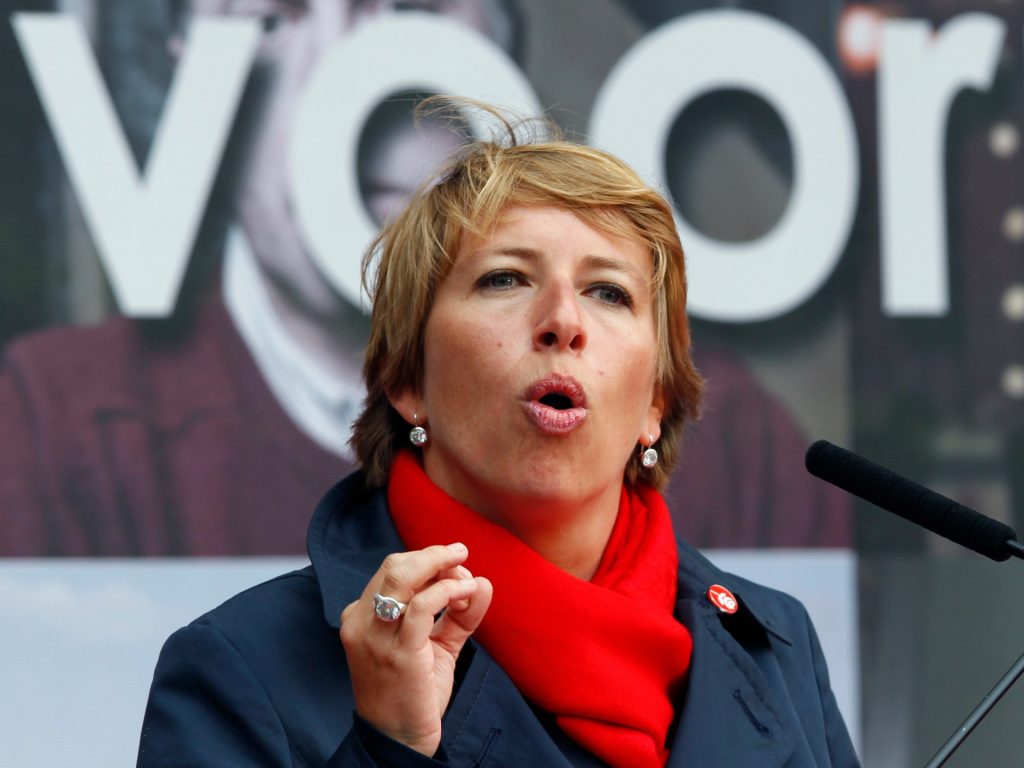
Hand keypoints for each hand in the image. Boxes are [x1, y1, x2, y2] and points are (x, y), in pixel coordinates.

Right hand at [340, 543, 492, 755]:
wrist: (400, 740)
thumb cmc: (413, 694)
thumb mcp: (435, 647)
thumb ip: (458, 614)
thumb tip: (482, 581)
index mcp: (362, 616)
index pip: (391, 570)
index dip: (426, 559)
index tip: (455, 564)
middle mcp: (361, 622)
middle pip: (394, 565)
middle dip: (433, 555)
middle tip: (461, 553)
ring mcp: (375, 637)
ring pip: (403, 576)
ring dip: (440, 565)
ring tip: (465, 571)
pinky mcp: (398, 652)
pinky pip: (421, 605)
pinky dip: (448, 590)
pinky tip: (466, 591)